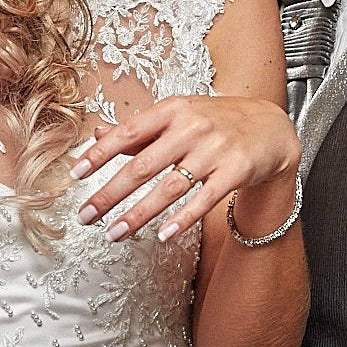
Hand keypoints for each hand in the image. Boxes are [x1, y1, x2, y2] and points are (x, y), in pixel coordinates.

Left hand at [71, 95, 298, 242]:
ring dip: (139, 214)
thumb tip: (96, 135)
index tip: (75, 174)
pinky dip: (183, 219)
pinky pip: (204, 200)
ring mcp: (215, 150)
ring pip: (169, 187)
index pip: (128, 132)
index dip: (100, 154)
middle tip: (85, 216)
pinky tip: (162, 235)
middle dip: (109, 194)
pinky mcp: (236, 171)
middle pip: (143, 165)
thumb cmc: (216, 122)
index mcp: (172, 110)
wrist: (271, 128)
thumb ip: (138, 130)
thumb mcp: (178, 115)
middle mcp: (192, 128)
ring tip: (114, 234)